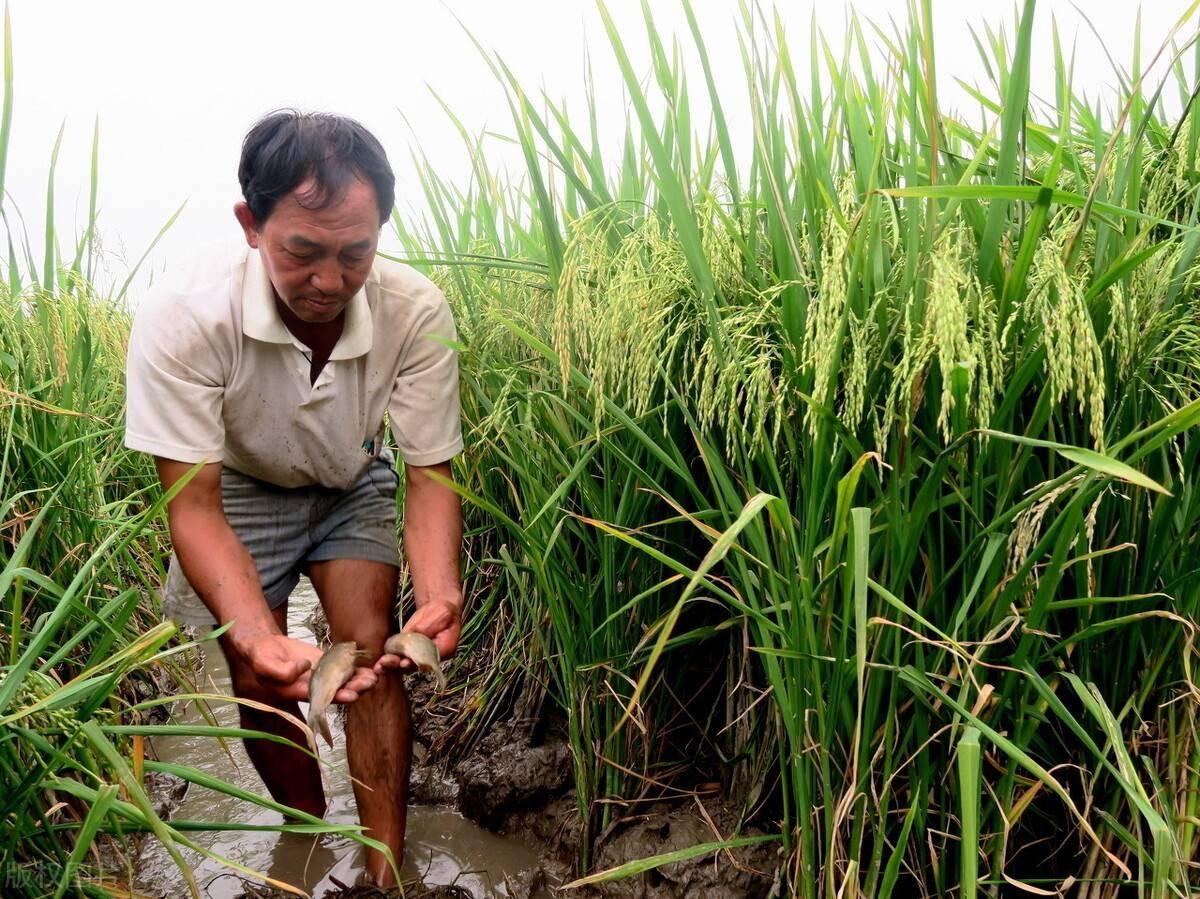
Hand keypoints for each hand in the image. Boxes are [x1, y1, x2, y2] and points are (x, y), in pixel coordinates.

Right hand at [237, 632, 377, 702]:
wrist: (265, 647)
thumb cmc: (261, 658)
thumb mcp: (264, 665)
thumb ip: (282, 671)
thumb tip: (304, 668)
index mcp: (298, 692)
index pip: (322, 699)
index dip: (337, 697)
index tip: (352, 695)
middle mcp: (313, 687)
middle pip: (338, 691)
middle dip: (355, 688)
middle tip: (370, 683)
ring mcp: (321, 674)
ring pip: (343, 679)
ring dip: (359, 679)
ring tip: (374, 675)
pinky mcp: (325, 661)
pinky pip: (342, 665)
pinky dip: (355, 665)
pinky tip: (369, 663)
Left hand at [374, 597, 460, 674]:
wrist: (437, 610)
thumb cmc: (443, 611)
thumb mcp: (442, 612)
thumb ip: (429, 625)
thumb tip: (414, 632)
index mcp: (445, 649)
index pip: (431, 659)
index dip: (417, 662)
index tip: (405, 662)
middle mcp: (430, 657)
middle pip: (414, 665)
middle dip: (399, 665)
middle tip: (387, 662)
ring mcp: (417, 655)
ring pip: (403, 664)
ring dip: (390, 666)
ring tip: (379, 665)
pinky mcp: (406, 651)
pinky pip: (397, 657)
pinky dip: (387, 660)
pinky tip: (378, 663)